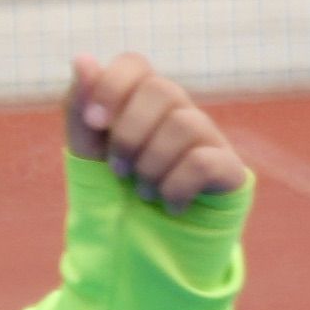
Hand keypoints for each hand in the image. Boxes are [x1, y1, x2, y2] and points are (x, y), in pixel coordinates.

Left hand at [65, 51, 247, 210]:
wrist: (139, 250)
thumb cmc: (113, 193)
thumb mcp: (86, 154)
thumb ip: (80, 109)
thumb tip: (82, 59)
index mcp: (140, 101)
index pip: (134, 63)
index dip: (111, 86)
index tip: (94, 123)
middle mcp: (179, 110)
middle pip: (162, 89)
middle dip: (129, 134)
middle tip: (118, 170)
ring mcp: (208, 137)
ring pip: (184, 124)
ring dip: (151, 165)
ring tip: (143, 192)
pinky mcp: (229, 169)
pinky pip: (204, 161)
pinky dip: (175, 187)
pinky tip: (170, 204)